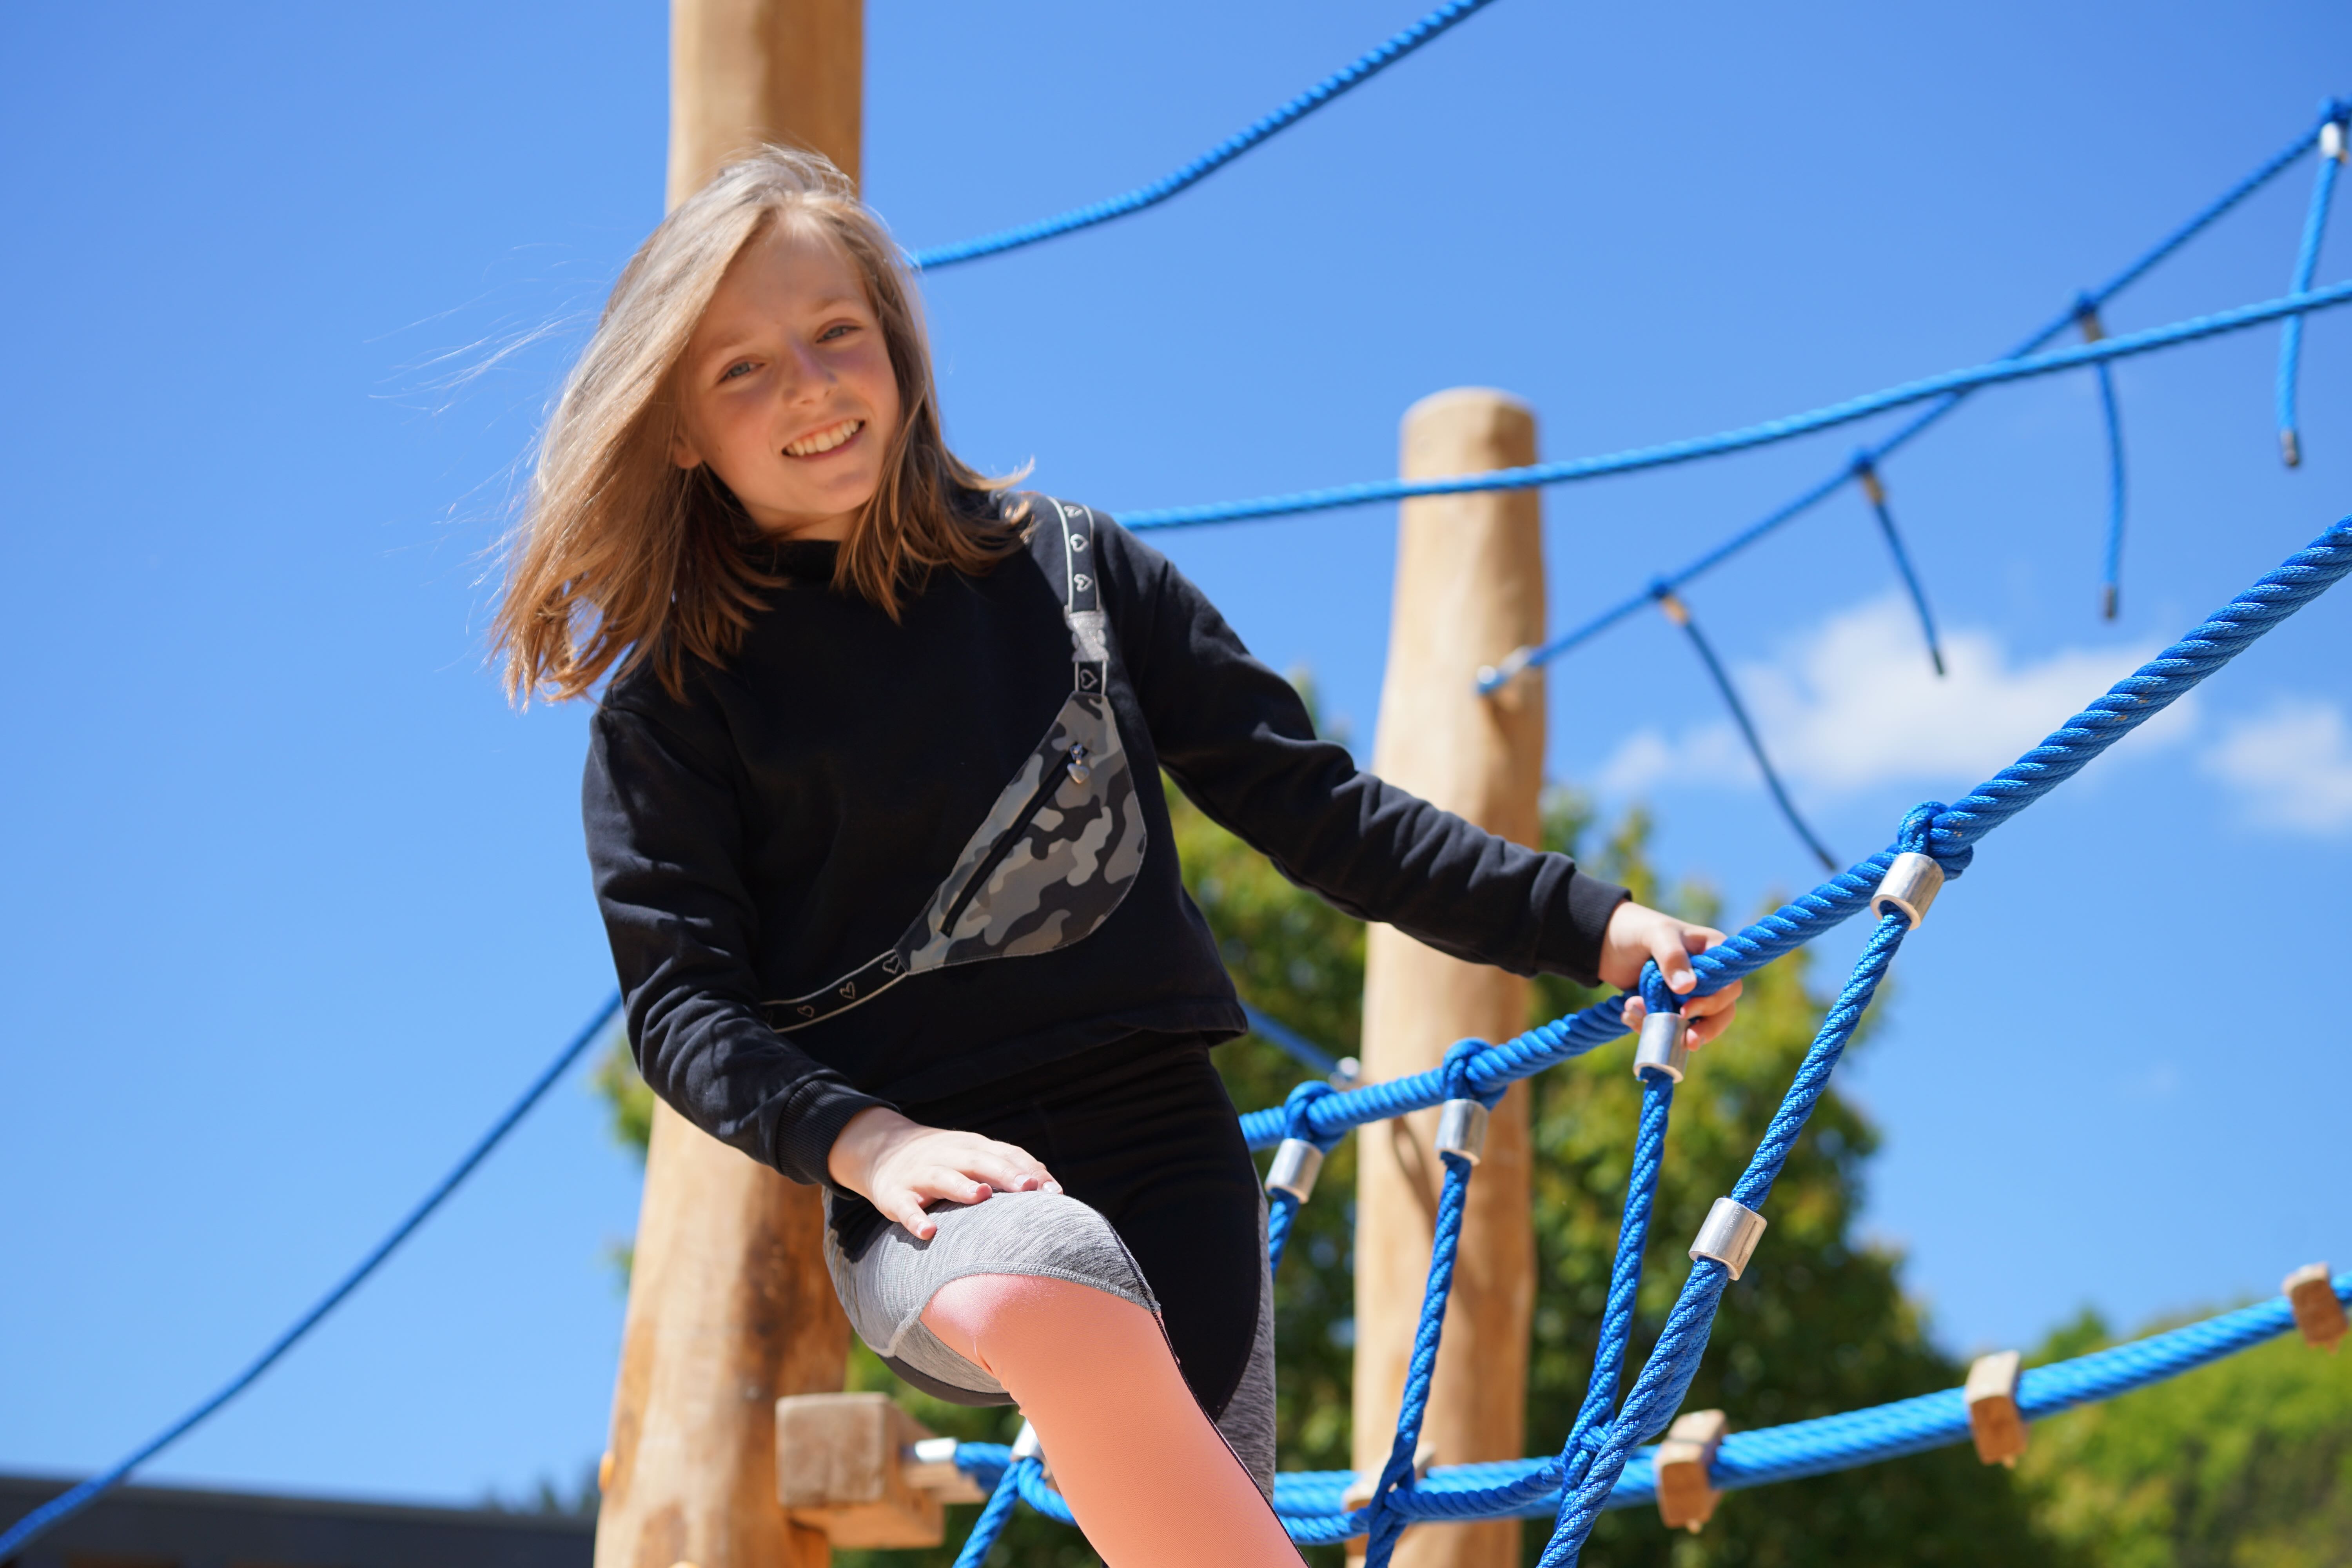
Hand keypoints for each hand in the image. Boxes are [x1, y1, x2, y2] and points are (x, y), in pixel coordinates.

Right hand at [826, 1107, 1060, 1240]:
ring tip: (982, 1196)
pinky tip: (929, 1232)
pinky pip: (905, 1207)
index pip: (1006, 1154)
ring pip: (943, 1177)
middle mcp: (949, 1156)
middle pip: (979, 1161)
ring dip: (962, 1187)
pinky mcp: (895, 1194)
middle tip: (1028, 1188)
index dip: (1029, 1170)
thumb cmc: (945, 1161)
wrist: (882, 1149)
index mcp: (972, 1147)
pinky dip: (916, 1219)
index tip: (1053, 1192)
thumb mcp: (974, 1157)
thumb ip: (1008, 1169)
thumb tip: (1053, 1191)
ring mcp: (920, 1173)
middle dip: (1004, 1173)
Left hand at [1600, 900, 1742, 1047]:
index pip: (1729, 985)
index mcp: (1714, 953)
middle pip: (1721, 1011)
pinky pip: (1668, 1027)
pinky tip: (1628, 1015)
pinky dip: (1649, 1026)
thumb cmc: (1637, 929)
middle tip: (1686, 1041)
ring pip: (1694, 1024)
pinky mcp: (1668, 1008)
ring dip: (1669, 1028)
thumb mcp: (1656, 935)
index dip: (1715, 1003)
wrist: (1605, 941)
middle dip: (1703, 1028)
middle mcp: (1707, 977)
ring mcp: (1688, 995)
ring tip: (1636, 1017)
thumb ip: (1672, 956)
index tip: (1686, 1011)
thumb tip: (1687, 989)